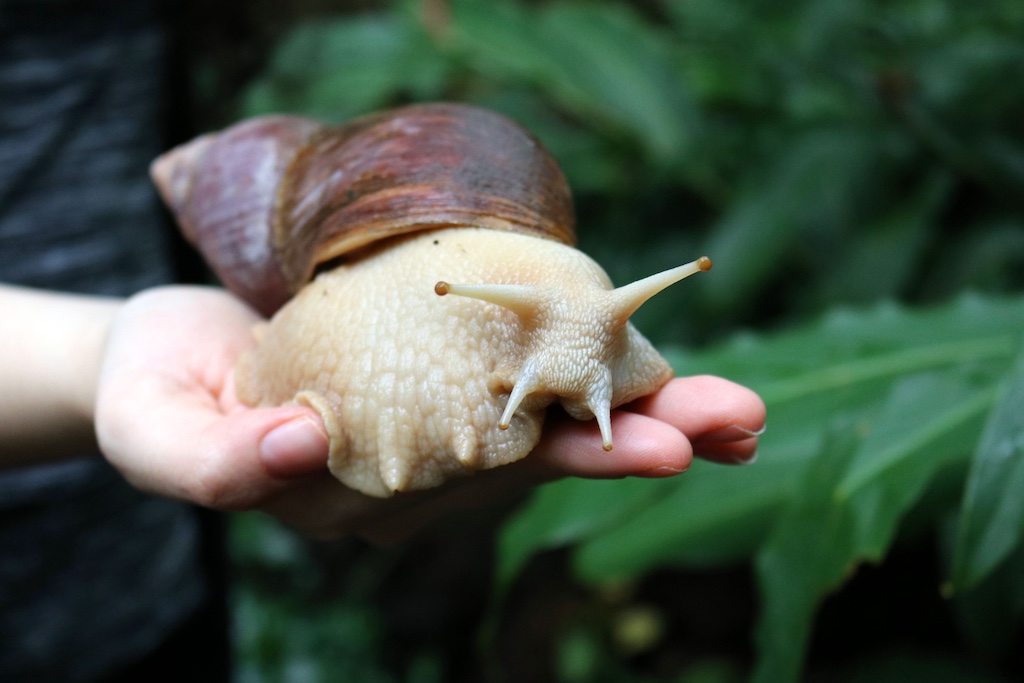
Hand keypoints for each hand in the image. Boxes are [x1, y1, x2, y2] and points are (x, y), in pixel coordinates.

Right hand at [95, 286, 763, 540]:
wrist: (168, 354)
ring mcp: (438, 422)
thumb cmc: (157, 392)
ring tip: (736, 407)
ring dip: (647, 401)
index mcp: (371, 492)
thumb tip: (302, 446)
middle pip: (546, 451)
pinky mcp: (443, 368)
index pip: (490, 479)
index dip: (572, 457)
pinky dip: (597, 359)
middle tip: (736, 422)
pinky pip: (530, 368)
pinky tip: (656, 350)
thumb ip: (216, 465)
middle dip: (645, 433)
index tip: (655, 449)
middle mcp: (421, 468)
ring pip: (556, 413)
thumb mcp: (157, 430)